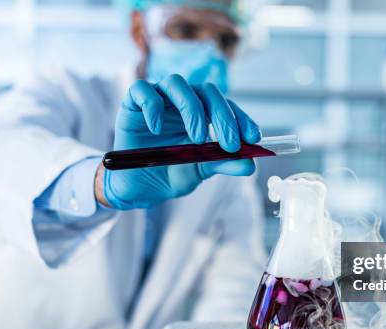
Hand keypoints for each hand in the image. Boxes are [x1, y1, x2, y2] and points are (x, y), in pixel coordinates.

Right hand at [97, 74, 260, 209]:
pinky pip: (142, 91)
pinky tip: (157, 130)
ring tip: (197, 138)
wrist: (140, 187)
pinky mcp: (132, 103)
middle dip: (223, 116)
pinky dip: (152, 106)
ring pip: (177, 83)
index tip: (253, 138)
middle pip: (206, 91)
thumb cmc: (172, 172)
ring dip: (192, 109)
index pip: (226, 106)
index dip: (241, 118)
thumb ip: (225, 163)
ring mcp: (159, 98)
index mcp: (203, 113)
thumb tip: (251, 164)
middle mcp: (183, 100)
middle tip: (230, 144)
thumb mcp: (202, 170)